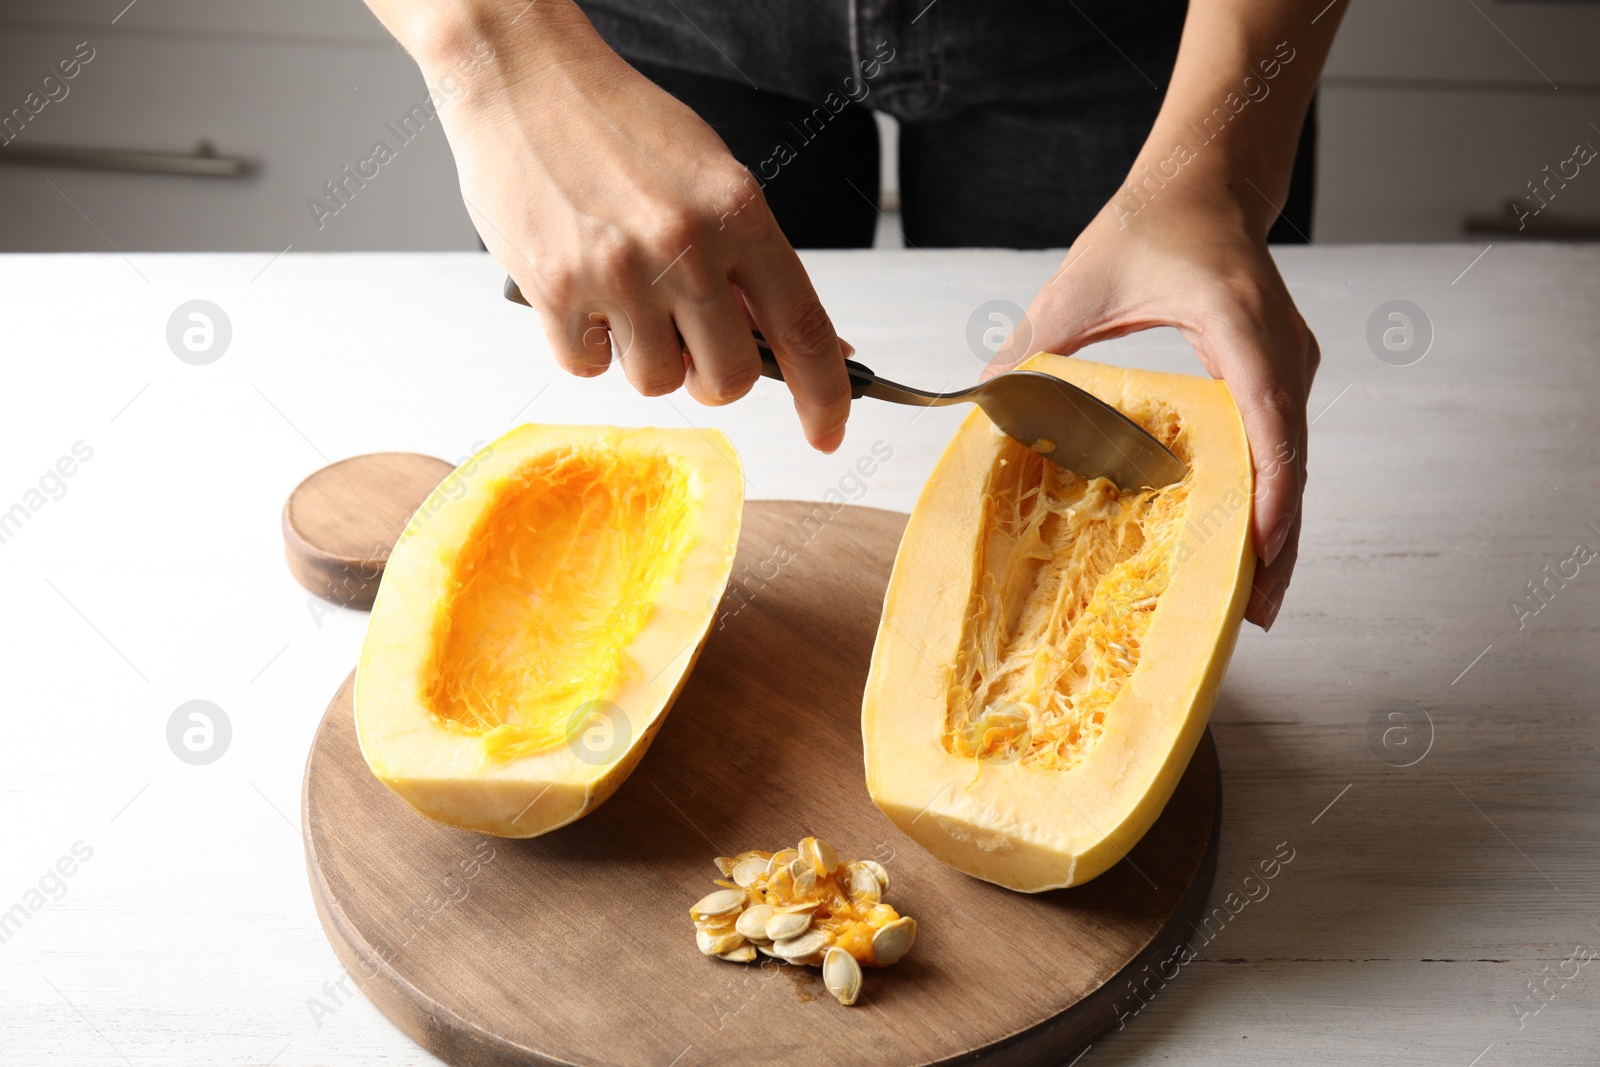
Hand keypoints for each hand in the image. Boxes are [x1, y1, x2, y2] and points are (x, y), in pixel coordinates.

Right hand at [406, 4, 852, 450]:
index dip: (824, 394)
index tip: (828, 433)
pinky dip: (585, 343)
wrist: (522, 76)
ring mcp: (620, 271)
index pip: (804, 326)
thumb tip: (795, 339)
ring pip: (656, 381)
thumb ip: (749, 262)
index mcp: (738, 211)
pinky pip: (587, 367)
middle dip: (712, 378)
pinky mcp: (556, 290)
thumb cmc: (618, 126)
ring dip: (642, 357)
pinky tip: (578, 289)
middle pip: (728, 377)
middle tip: (688, 343)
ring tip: (622, 297)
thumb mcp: (709, 178)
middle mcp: (686, 244)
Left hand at [989, 191, 1317, 630]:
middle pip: (1293, 461)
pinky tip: (1248, 542)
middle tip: (1254, 614)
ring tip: (1255, 598)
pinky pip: (1284, 446)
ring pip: (1295, 460)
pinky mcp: (1283, 372)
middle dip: (1278, 540)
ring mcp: (1291, 362)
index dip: (1269, 492)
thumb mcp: (1079, 284)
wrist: (1207, 179)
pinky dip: (1270, 497)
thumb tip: (978, 400)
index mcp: (1238, 325)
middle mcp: (1281, 349)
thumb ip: (1030, 345)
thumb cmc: (1150, 223)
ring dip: (1279, 528)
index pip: (1270, 420)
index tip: (1258, 551)